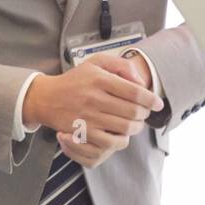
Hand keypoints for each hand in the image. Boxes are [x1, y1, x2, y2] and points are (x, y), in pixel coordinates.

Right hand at [24, 54, 162, 167]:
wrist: (47, 98)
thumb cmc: (76, 80)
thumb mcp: (96, 62)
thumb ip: (121, 65)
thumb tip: (140, 81)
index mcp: (99, 78)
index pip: (134, 91)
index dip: (151, 99)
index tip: (158, 103)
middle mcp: (94, 97)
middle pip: (133, 111)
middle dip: (145, 113)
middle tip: (145, 112)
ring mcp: (89, 116)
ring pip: (125, 127)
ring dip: (136, 127)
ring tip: (136, 123)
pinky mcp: (83, 132)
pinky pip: (111, 142)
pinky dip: (123, 140)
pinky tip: (123, 134)